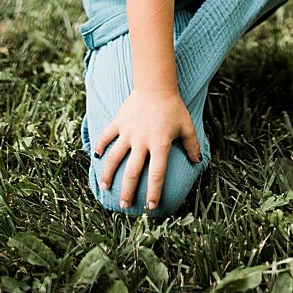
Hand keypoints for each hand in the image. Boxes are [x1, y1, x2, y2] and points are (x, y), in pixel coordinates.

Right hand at [92, 89, 200, 210]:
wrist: (155, 85)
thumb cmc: (173, 107)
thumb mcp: (187, 127)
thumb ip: (192, 146)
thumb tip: (197, 162)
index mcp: (159, 145)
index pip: (156, 174)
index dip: (153, 192)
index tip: (150, 207)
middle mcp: (142, 141)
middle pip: (132, 171)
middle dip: (127, 191)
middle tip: (124, 205)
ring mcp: (128, 131)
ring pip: (115, 157)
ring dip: (108, 174)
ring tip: (104, 187)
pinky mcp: (118, 122)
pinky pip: (106, 136)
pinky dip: (99, 146)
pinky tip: (95, 158)